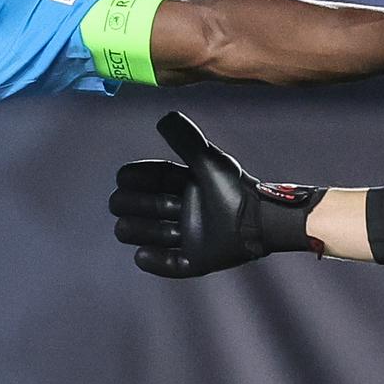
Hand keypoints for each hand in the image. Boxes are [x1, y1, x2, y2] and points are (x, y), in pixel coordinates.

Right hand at [110, 112, 318, 277]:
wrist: (262, 221)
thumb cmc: (237, 189)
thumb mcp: (208, 162)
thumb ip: (186, 141)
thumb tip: (164, 117)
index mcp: (189, 186)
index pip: (154, 181)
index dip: (137, 179)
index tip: (123, 178)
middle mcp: (188, 211)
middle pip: (149, 208)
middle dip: (132, 205)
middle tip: (121, 204)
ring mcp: (193, 236)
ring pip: (155, 235)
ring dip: (140, 231)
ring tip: (125, 228)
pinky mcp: (200, 259)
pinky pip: (173, 265)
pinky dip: (156, 262)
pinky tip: (141, 255)